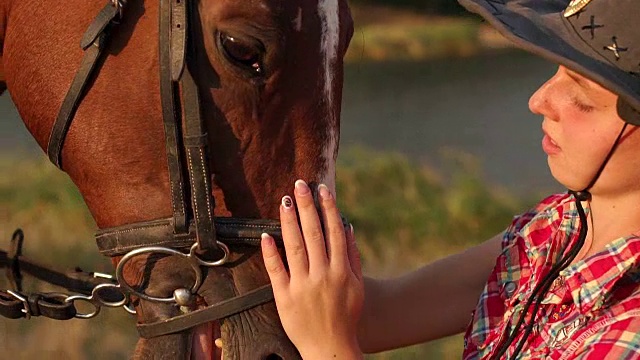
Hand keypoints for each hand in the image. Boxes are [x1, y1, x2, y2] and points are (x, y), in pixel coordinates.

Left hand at [261, 180, 363, 358]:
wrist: (330, 347)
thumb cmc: (346, 315)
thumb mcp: (357, 285)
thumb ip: (352, 255)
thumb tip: (347, 225)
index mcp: (341, 270)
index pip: (333, 231)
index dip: (327, 208)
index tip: (322, 189)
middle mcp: (323, 275)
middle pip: (314, 233)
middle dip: (306, 207)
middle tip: (300, 185)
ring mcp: (303, 285)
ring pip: (295, 246)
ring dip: (289, 221)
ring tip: (285, 201)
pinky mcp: (285, 297)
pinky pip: (276, 270)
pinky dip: (271, 252)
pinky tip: (267, 234)